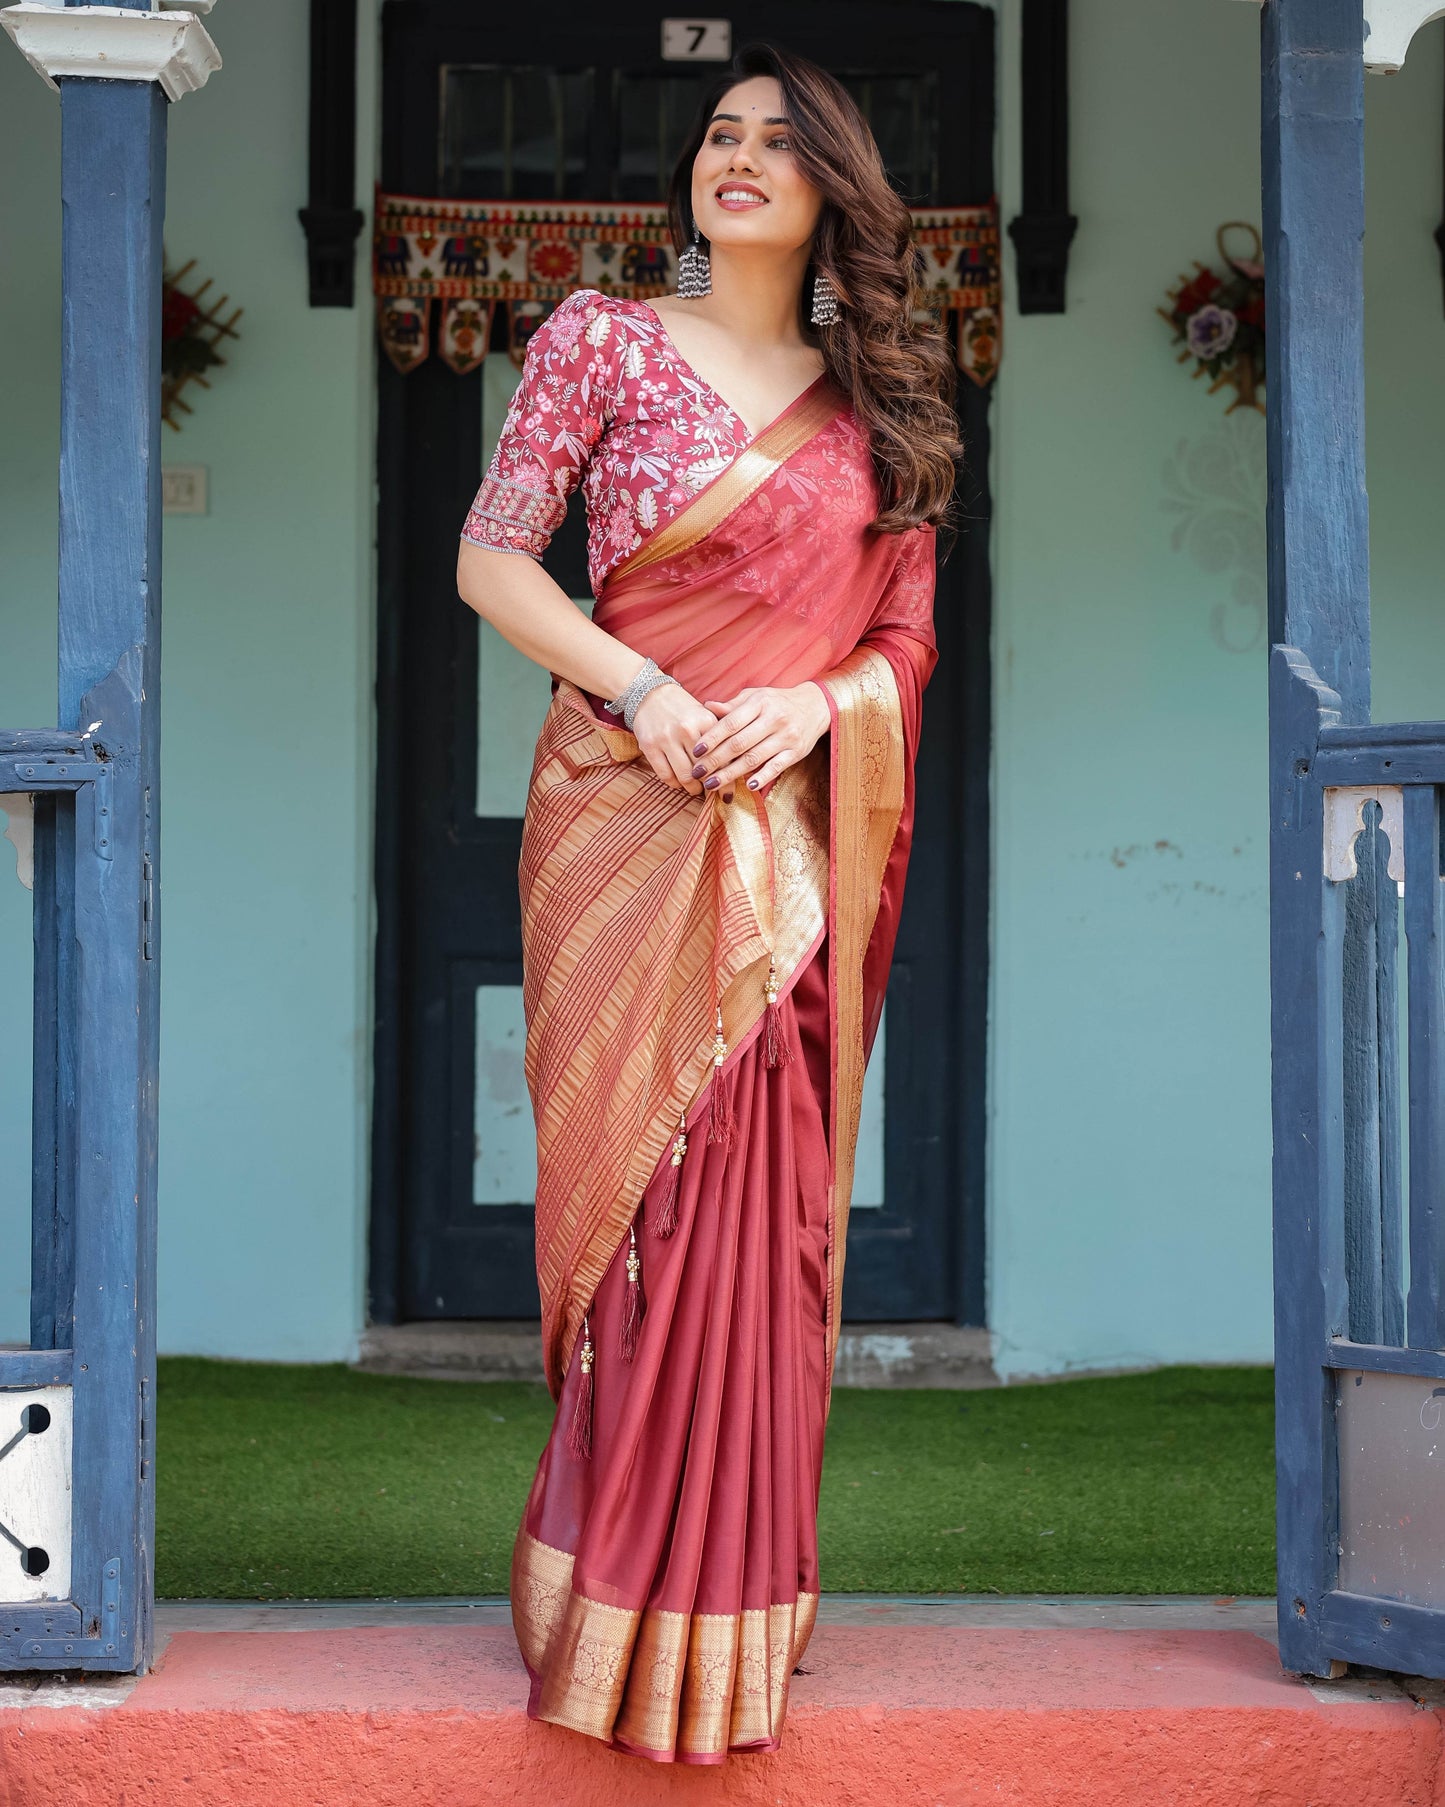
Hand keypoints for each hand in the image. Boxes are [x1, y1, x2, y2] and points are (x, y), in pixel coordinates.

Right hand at [630, 681, 718, 795]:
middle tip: (710, 791)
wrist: (651, 694)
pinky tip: (678, 782)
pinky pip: (665, 775)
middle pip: (704, 770)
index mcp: (706, 721)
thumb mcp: (706, 716)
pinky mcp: (650, 746)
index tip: (727, 796)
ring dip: (692, 788)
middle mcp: (687, 729)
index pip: (721, 757)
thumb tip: (737, 767)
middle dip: (709, 786)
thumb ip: (721, 737)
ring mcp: (667, 738)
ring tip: (695, 788)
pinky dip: (674, 783)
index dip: (726, 781)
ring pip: (685, 776)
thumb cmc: (684, 710)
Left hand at [692, 683, 831, 799]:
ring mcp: (786, 736)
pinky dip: (762, 777)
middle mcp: (774, 719)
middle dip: (715, 760)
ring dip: (731, 773)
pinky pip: (777, 766)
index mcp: (760, 703)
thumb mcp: (756, 697)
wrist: (815, 706)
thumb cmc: (777, 702)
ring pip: (754, 758)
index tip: (695, 751)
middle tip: (698, 773)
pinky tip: (748, 786)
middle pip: (739, 743)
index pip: (731, 723)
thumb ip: (732, 705)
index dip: (712, 738)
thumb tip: (706, 706)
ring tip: (712, 785)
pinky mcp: (796, 752)